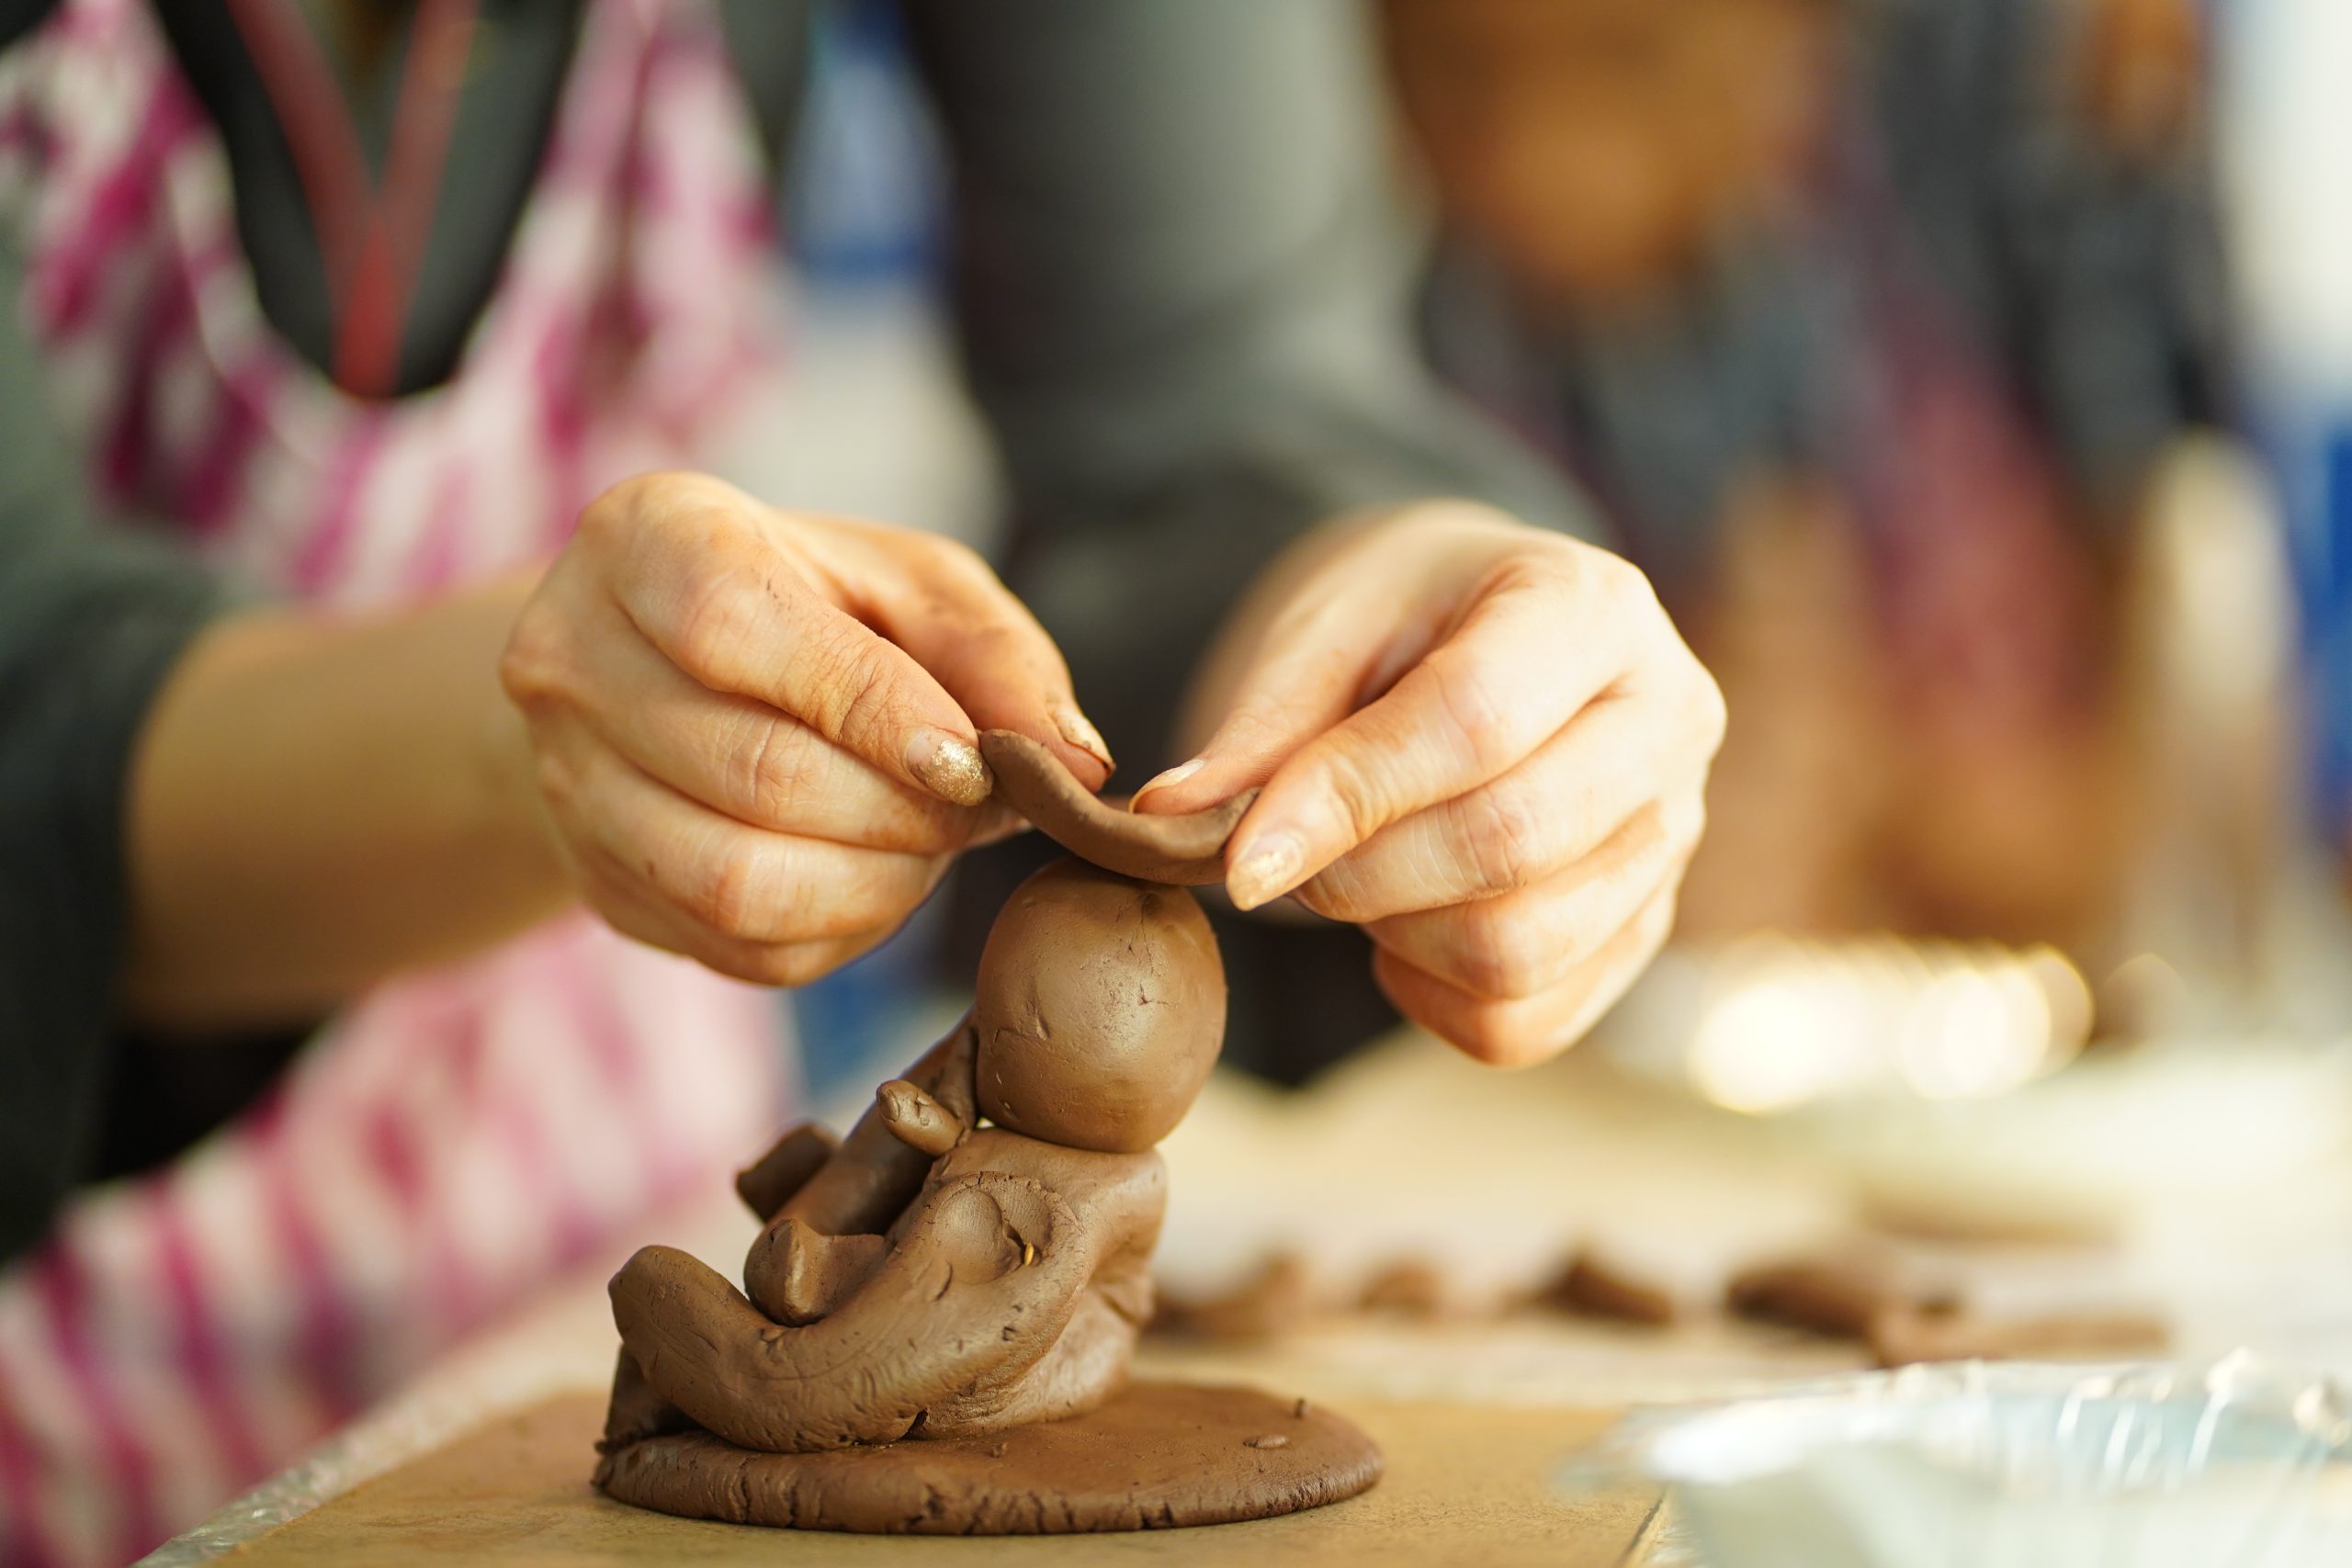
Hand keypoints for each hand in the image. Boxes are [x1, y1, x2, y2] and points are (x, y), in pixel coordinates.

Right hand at [501, 472, 1109, 985]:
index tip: (973, 759)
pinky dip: (841, 930)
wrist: (671, 672)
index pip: (736, 630)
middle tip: (975, 807)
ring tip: (931, 843)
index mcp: (644, 539)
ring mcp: (566, 785)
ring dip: (875, 884)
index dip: (873, 710)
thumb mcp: (913, 585)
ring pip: (734, 881)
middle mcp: (569, 659)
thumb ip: (996, 655)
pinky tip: (877, 878)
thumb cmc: (817, 608)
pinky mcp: (601, 887)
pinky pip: (737, 946)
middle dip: (901, 811)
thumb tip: (1073, 761)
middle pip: (751, 773)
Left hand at [1134, 502, 1722, 1064]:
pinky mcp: (1643, 931)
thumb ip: (1263, 725)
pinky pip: (1522, 1024)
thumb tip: (1171, 818)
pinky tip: (1401, 925)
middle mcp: (1670, 720)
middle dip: (1359, 872)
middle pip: (1509, 844)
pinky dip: (1429, 995)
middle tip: (1286, 851)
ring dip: (1392, 935)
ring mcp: (1672, 837)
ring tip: (1350, 873)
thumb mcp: (1327, 629)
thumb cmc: (1405, 622)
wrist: (1489, 641)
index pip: (1475, 723)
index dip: (1346, 799)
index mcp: (1593, 606)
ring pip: (1517, 951)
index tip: (1237, 857)